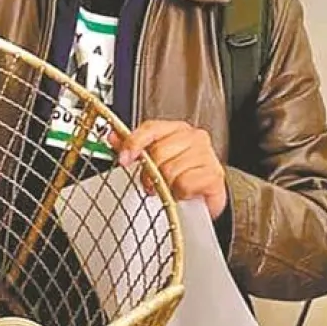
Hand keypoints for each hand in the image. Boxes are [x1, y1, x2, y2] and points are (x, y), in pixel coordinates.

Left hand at [110, 120, 227, 219]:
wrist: (206, 196)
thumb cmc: (182, 175)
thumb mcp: (156, 159)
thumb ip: (135, 147)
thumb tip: (113, 138)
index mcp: (177, 129)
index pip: (151, 129)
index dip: (134, 143)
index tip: (124, 158)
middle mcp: (193, 137)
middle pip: (158, 151)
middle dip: (151, 172)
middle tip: (152, 183)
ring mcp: (206, 154)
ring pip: (170, 170)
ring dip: (166, 185)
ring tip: (170, 188)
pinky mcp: (213, 174)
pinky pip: (185, 184)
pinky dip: (180, 192)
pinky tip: (183, 192)